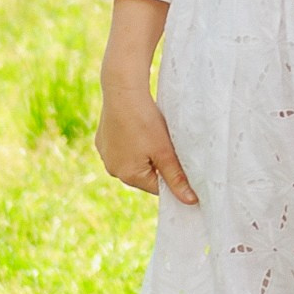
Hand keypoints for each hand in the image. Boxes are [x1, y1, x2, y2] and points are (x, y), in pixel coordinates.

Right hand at [96, 59, 197, 203]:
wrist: (122, 91)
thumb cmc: (145, 121)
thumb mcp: (165, 152)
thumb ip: (177, 178)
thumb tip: (190, 202)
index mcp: (128, 176)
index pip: (158, 187)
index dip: (172, 177)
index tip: (180, 162)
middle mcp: (112, 169)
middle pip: (145, 174)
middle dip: (158, 163)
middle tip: (167, 144)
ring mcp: (105, 155)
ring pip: (134, 161)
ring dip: (145, 153)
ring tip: (151, 134)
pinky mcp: (102, 140)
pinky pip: (123, 148)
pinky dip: (133, 142)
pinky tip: (138, 127)